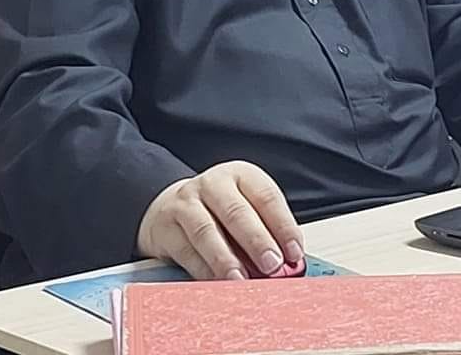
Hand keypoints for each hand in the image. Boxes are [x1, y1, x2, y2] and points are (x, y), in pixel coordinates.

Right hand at [135, 160, 303, 280]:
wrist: (172, 206)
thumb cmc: (219, 210)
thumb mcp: (246, 208)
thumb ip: (267, 231)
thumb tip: (288, 265)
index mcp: (240, 175)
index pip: (265, 196)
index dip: (283, 225)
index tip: (294, 252)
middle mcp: (213, 184)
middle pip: (236, 211)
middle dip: (256, 240)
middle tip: (272, 264)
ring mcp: (186, 203)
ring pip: (206, 231)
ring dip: (225, 258)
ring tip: (242, 279)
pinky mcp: (166, 227)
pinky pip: (186, 251)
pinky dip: (203, 270)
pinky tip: (217, 284)